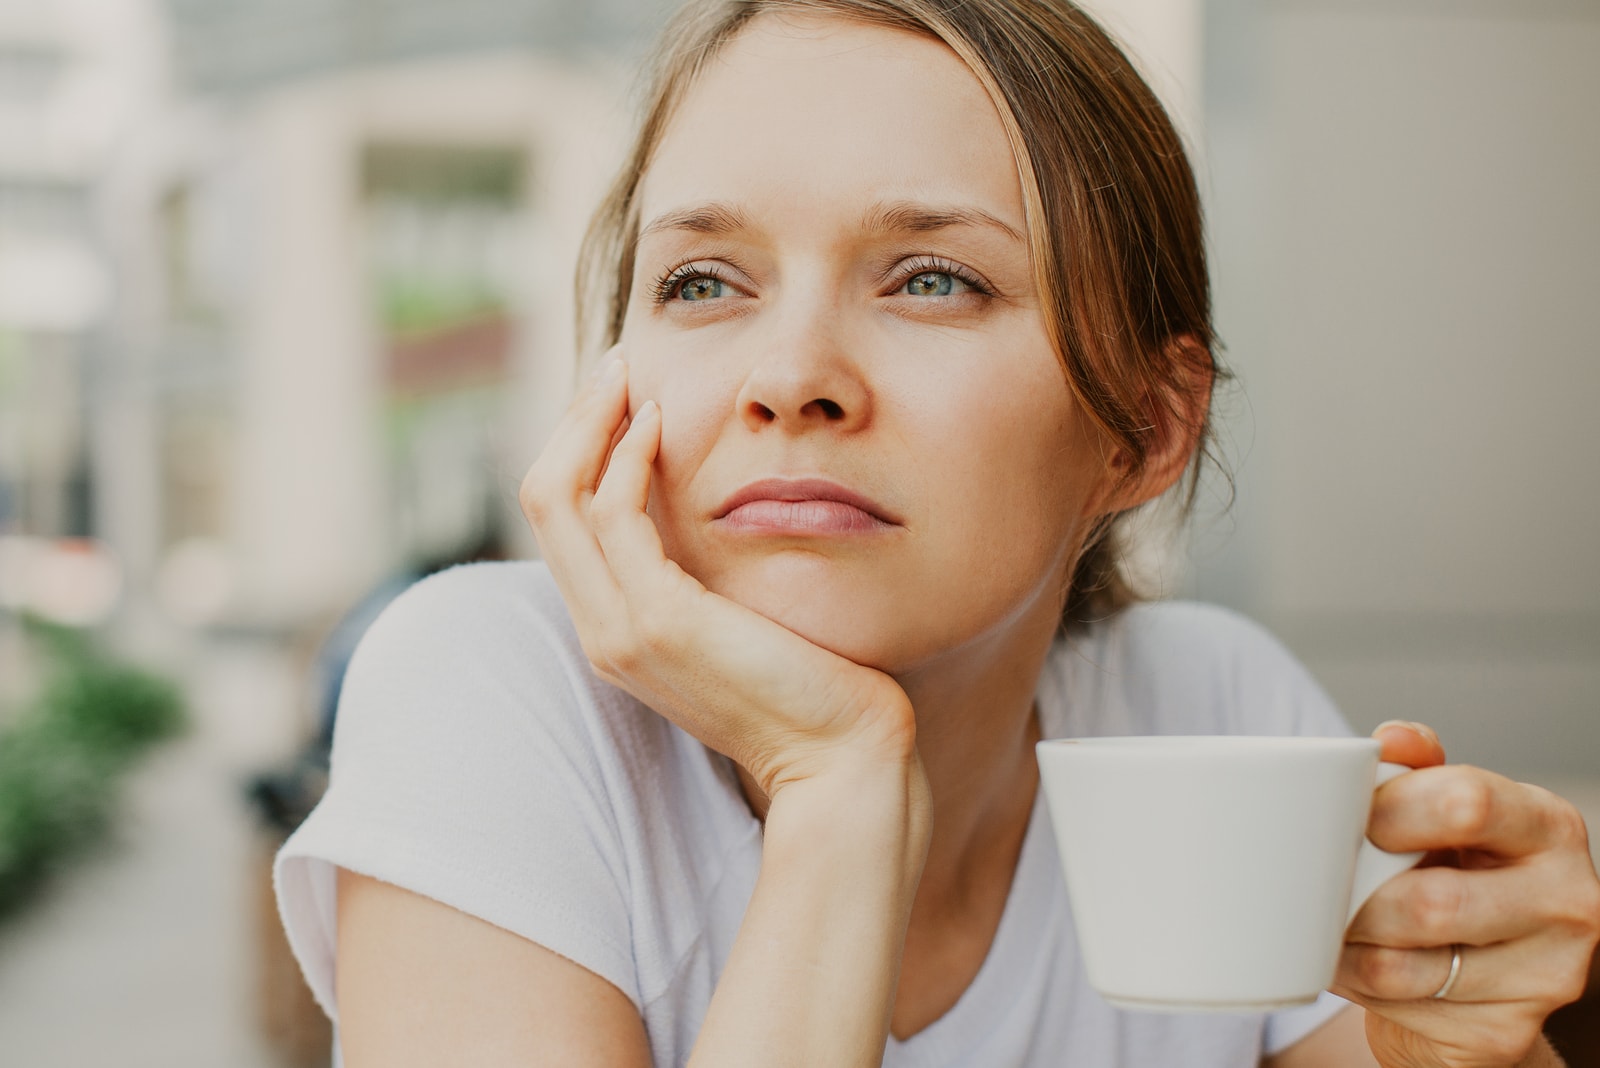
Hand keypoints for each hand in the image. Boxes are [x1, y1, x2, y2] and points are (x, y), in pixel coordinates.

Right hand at [518, 352, 917, 798]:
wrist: (839, 753)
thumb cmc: (811, 680)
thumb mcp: (740, 615)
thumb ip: (706, 572)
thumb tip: (713, 506)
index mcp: (617, 627)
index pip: (563, 519)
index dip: (580, 448)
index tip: (621, 396)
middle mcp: (603, 631)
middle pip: (544, 499)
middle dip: (573, 422)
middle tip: (615, 365)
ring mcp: (621, 630)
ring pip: (558, 498)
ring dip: (589, 423)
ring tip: (629, 374)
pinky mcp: (656, 621)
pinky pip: (613, 514)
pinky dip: (626, 456)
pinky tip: (659, 420)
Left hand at [1332, 721, 1599, 1066]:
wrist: (1478, 974)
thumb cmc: (1452, 870)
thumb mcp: (1441, 811)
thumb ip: (1417, 768)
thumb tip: (1395, 739)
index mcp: (1547, 825)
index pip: (1468, 803)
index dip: (1392, 810)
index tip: (1357, 819)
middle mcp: (1567, 900)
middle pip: (1431, 902)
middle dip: (1358, 895)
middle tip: (1328, 883)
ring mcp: (1545, 976)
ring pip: (1402, 964)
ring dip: (1343, 944)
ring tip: (1328, 922)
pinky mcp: (1503, 1032)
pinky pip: (1397, 1007)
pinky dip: (1352, 981)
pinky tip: (1350, 961)